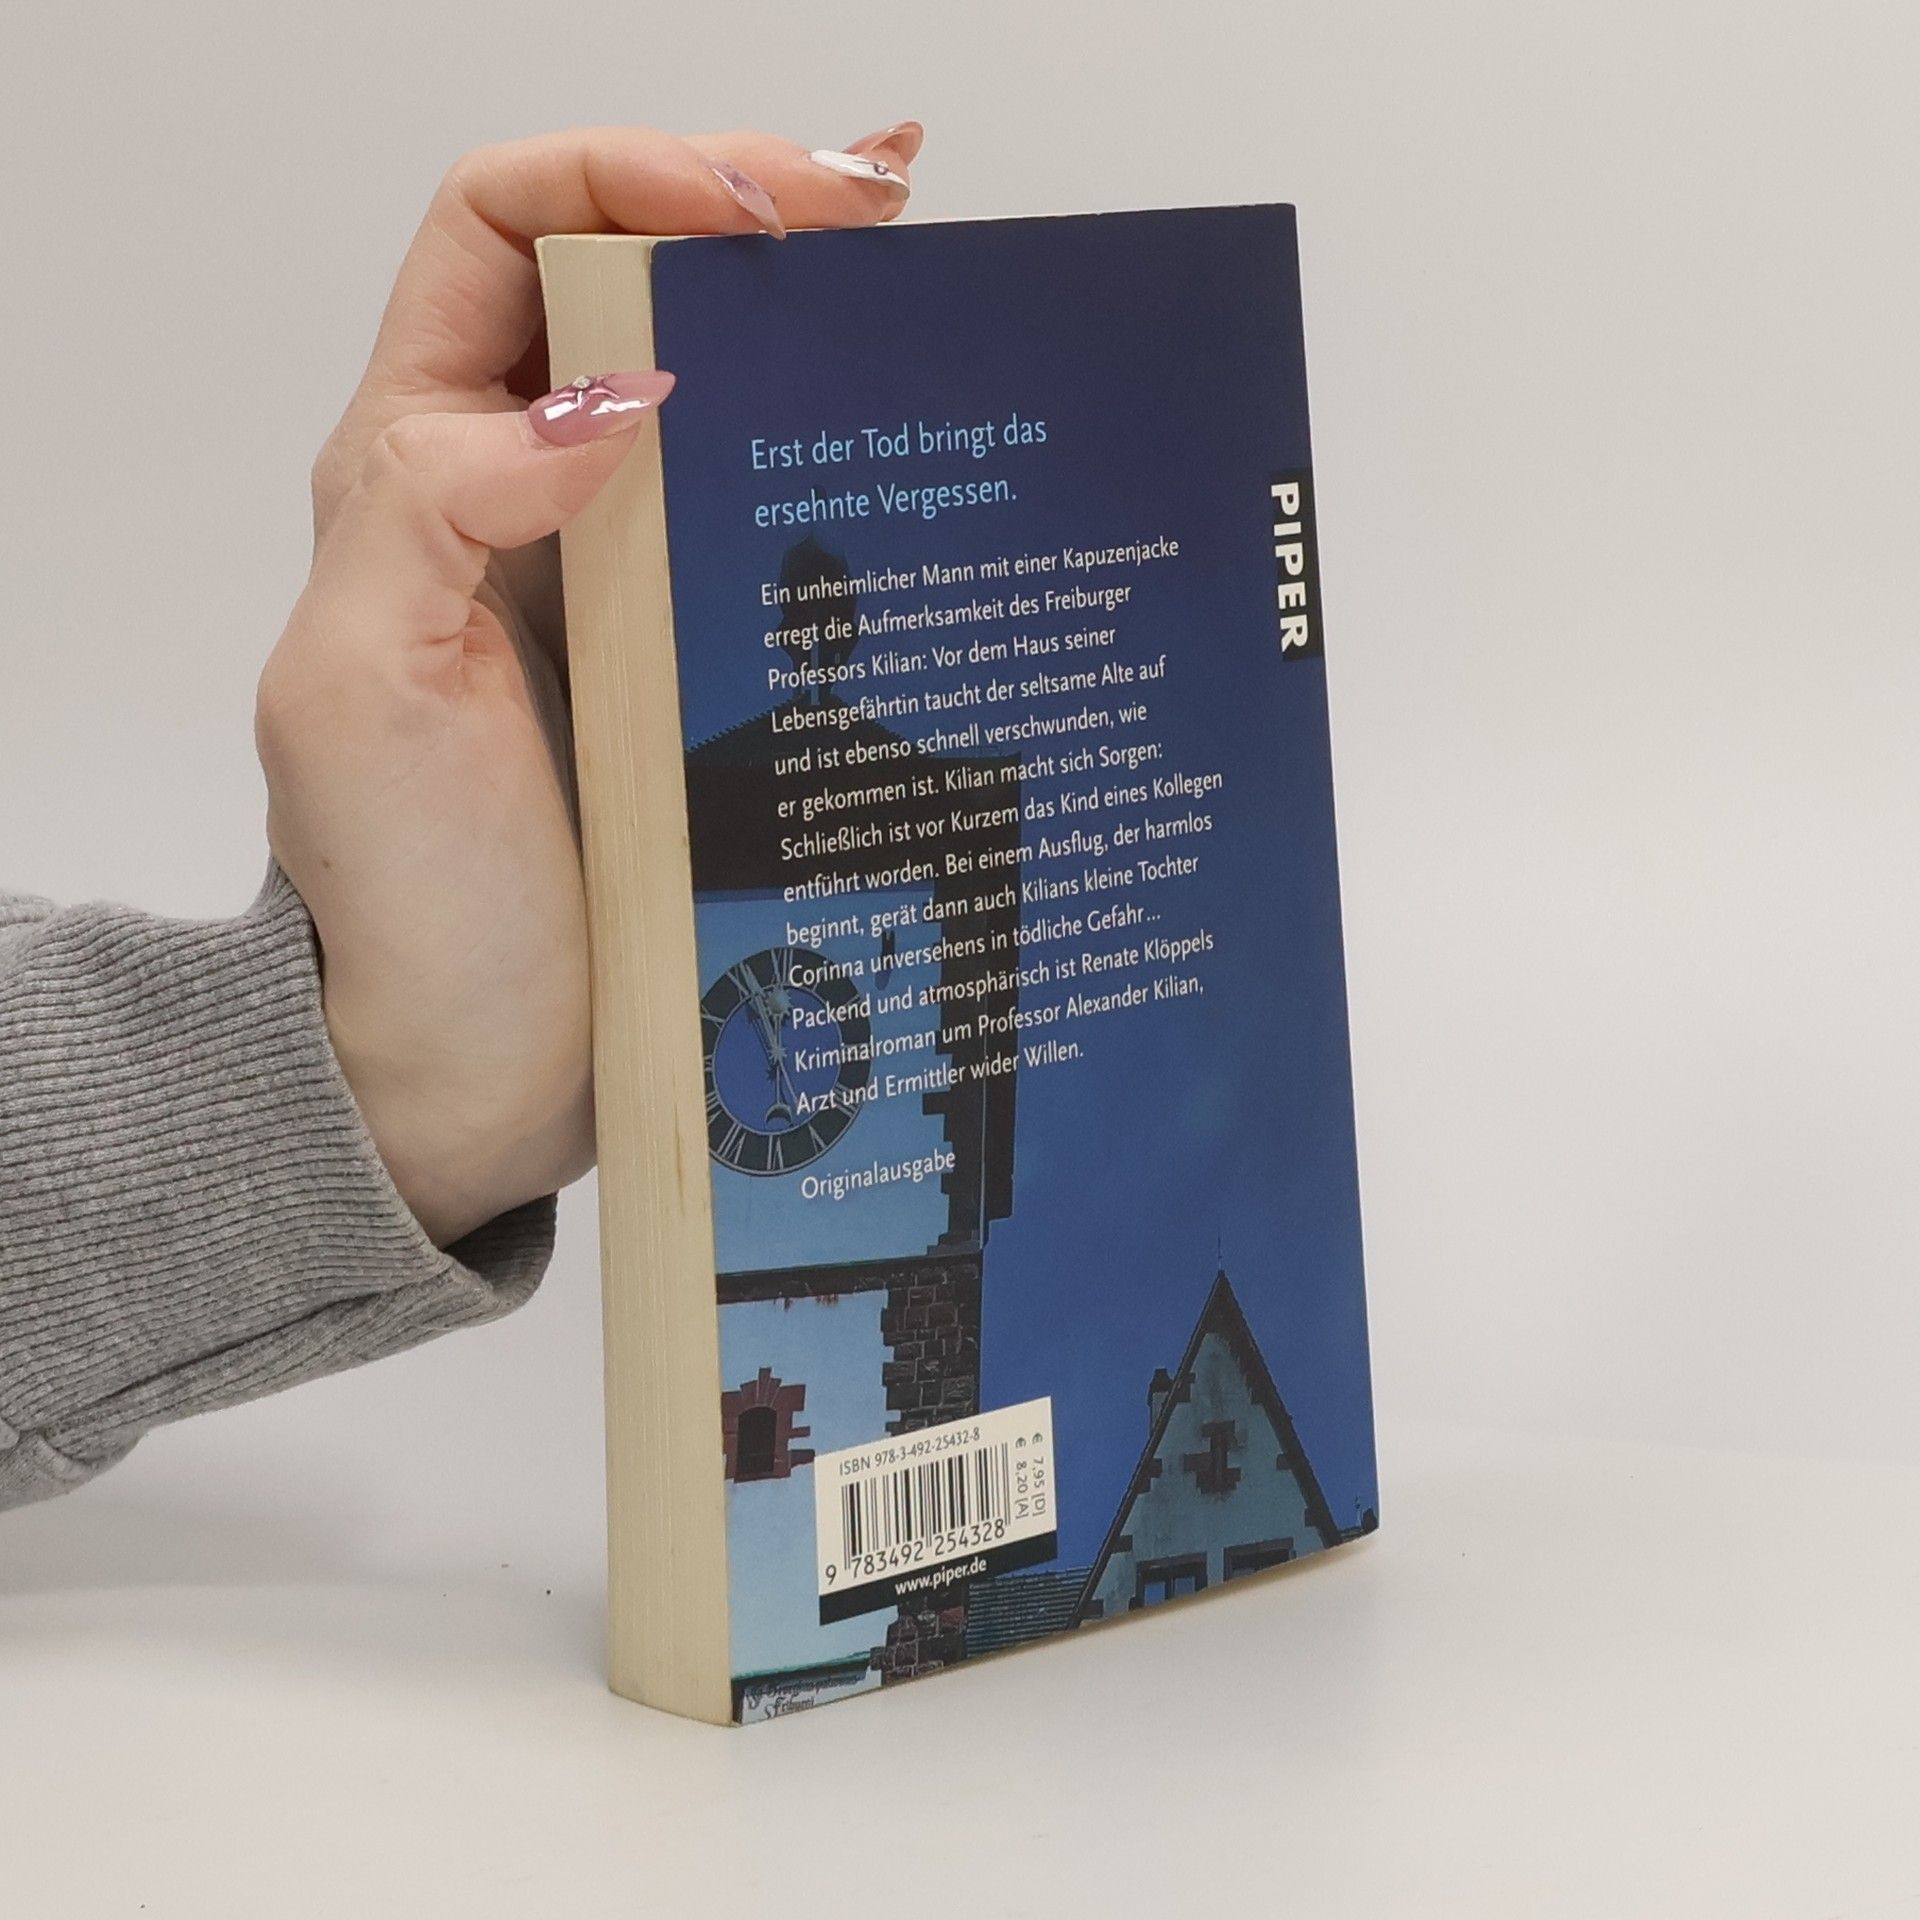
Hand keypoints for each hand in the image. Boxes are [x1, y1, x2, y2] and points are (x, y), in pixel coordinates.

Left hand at [255, 123, 924, 1246]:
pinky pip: (777, 540)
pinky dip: (849, 486)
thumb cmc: (403, 898)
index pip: (502, 231)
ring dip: (821, 341)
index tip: (759, 207)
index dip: (624, 175)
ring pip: (726, 404)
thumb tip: (610, 402)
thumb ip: (436, 510)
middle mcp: (531, 499)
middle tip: (894, 217)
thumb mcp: (361, 690)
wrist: (468, 1066)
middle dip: (760, 222)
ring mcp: (629, 582)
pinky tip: (934, 479)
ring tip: (937, 312)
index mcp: (423, 464)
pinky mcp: (703, 667)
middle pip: (639, 293)